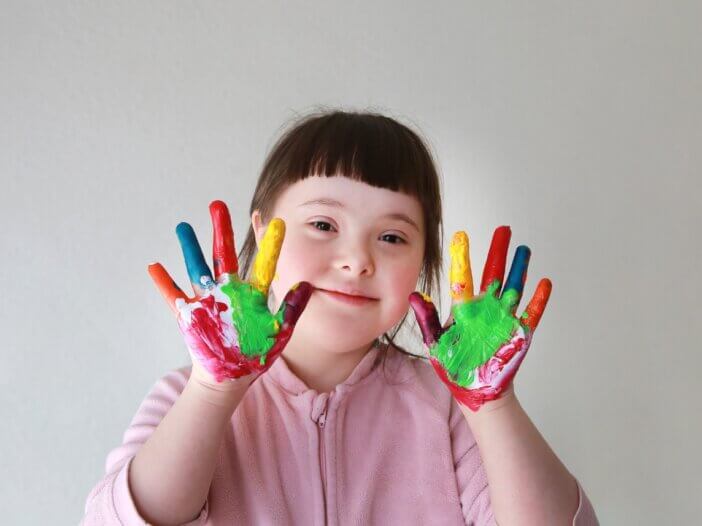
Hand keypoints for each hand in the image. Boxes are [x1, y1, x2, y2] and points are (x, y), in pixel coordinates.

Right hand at [148, 200, 312, 385]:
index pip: (263, 265)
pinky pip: (173, 297)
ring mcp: (207, 300)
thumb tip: (306, 284)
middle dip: (221, 230)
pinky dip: (164, 283)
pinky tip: (155, 267)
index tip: (277, 221)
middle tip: (218, 205)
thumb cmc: (255, 354)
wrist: (230, 376)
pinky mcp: (189, 315)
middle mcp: (228, 290)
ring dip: (189, 248)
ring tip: (183, 226)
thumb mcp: (279, 332)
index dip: (269, 245)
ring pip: (197, 268)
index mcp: (252, 294)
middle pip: (224, 255)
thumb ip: (292, 309)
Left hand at [409, 226, 551, 411]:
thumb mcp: (435, 343)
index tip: (461, 235)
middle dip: (498, 251)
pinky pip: (531, 313)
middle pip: (493, 273)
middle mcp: (485, 309)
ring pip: (514, 287)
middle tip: (504, 229)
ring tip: (524, 248)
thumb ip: (427, 319)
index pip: (463, 277)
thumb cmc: (454, 366)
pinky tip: (544, 283)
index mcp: (464, 309)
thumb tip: (414, 295)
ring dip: (520, 268)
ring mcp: (503, 319)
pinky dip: (538, 300)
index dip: (462, 256)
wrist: (475, 390)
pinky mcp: (519, 334)